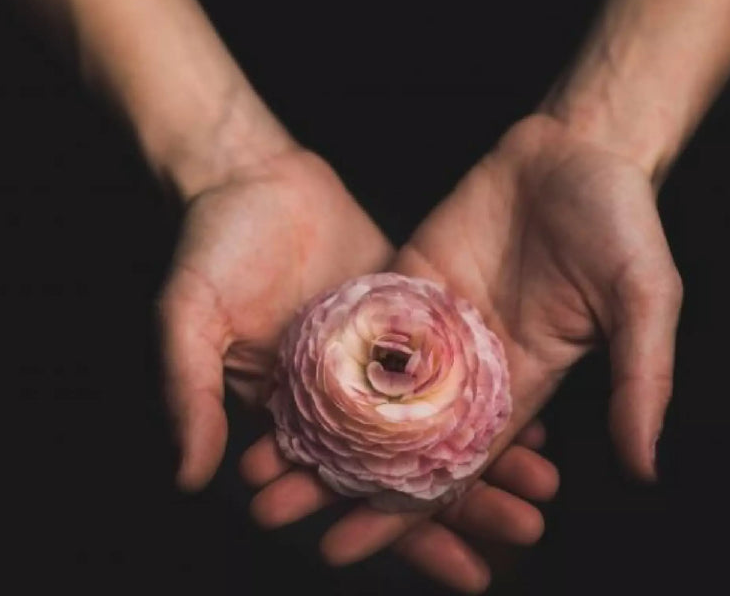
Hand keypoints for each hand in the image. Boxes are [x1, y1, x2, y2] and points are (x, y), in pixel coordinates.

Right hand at [162, 146, 558, 592]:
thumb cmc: (211, 246)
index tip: (465, 573)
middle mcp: (342, 400)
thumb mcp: (187, 317)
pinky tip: (538, 422)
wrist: (253, 174)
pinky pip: (455, 367)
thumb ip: (187, 391)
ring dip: (491, 461)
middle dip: (469, 510)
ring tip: (542, 492)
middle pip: (410, 472)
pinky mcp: (408, 319)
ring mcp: (378, 361)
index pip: (351, 495)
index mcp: (293, 417)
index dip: (403, 537)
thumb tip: (188, 477)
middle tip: (524, 534)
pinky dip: (491, 398)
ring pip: (441, 426)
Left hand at [281, 113, 681, 581]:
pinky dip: (319, 354)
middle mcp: (469, 365)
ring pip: (366, 385)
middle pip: (395, 437)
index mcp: (521, 383)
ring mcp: (434, 321)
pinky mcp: (409, 278)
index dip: (401, 511)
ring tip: (257, 461)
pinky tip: (272, 380)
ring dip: (315, 423)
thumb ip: (640, 379)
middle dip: (339, 478)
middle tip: (272, 512)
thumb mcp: (645, 300)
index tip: (344, 547)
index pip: (453, 464)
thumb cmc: (622, 222)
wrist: (577, 148)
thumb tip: (644, 466)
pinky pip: (360, 321)